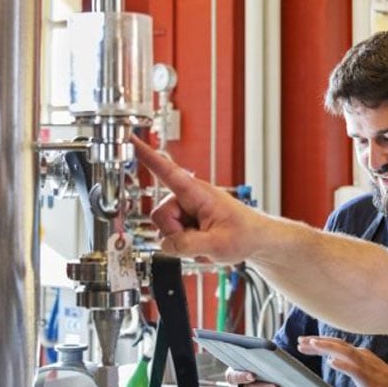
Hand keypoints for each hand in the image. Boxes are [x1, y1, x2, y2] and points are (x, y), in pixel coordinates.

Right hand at [132, 135, 262, 262]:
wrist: (256, 239)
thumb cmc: (244, 234)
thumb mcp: (218, 245)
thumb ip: (188, 245)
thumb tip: (165, 244)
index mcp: (198, 193)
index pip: (168, 172)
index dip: (148, 157)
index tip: (131, 141)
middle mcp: (189, 197)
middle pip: (160, 216)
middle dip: (175, 234)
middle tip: (199, 240)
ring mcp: (187, 209)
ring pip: (165, 229)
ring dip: (182, 241)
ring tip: (204, 241)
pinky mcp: (186, 220)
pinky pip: (172, 237)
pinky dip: (185, 245)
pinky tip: (201, 244)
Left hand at [297, 336, 387, 386]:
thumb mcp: (365, 373)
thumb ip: (351, 366)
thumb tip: (334, 361)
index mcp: (360, 355)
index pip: (337, 345)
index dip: (321, 343)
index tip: (306, 342)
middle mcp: (362, 356)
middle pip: (336, 344)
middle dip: (317, 342)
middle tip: (300, 341)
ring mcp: (366, 365)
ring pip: (343, 351)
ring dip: (326, 346)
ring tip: (311, 344)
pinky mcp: (369, 377)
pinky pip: (354, 369)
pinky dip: (342, 364)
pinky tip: (331, 362)